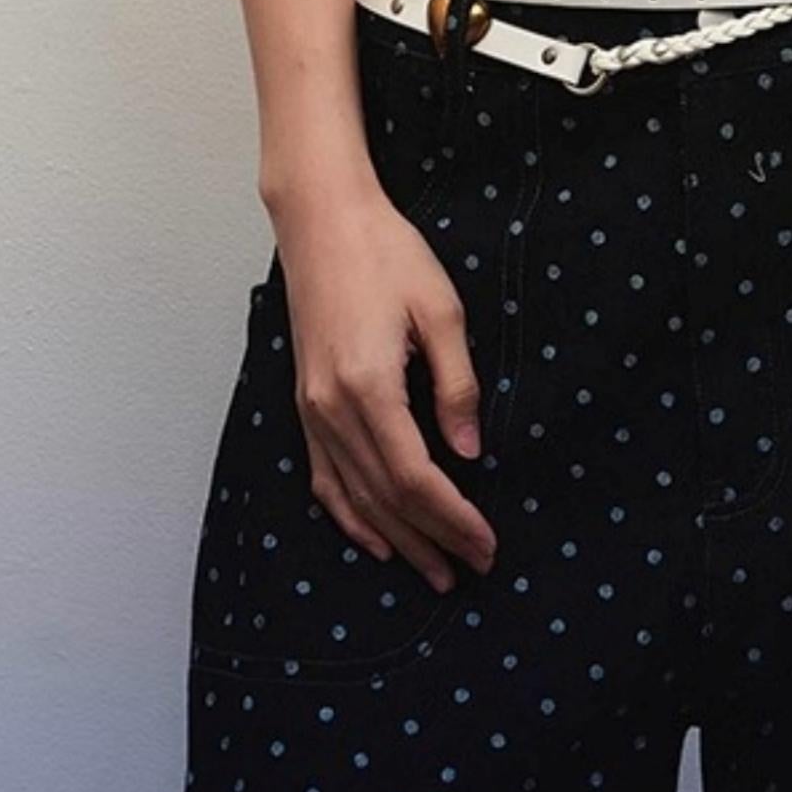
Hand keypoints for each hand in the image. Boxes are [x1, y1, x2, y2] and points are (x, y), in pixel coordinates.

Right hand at [269, 183, 498, 594]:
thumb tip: (470, 453)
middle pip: (386, 498)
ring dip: (395, 539)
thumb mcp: (441, 309)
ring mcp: (312, 410)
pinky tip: (373, 537)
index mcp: (370, 387)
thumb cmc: (387, 254)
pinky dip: (349, 516)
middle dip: (431, 539)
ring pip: (354, 497)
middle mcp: (333, 409)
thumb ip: (457, 386)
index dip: (453, 518)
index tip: (487, 543)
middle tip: (471, 569)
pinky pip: (324, 477)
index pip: (417, 478)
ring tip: (433, 570)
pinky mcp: (304, 402)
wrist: (323, 221)